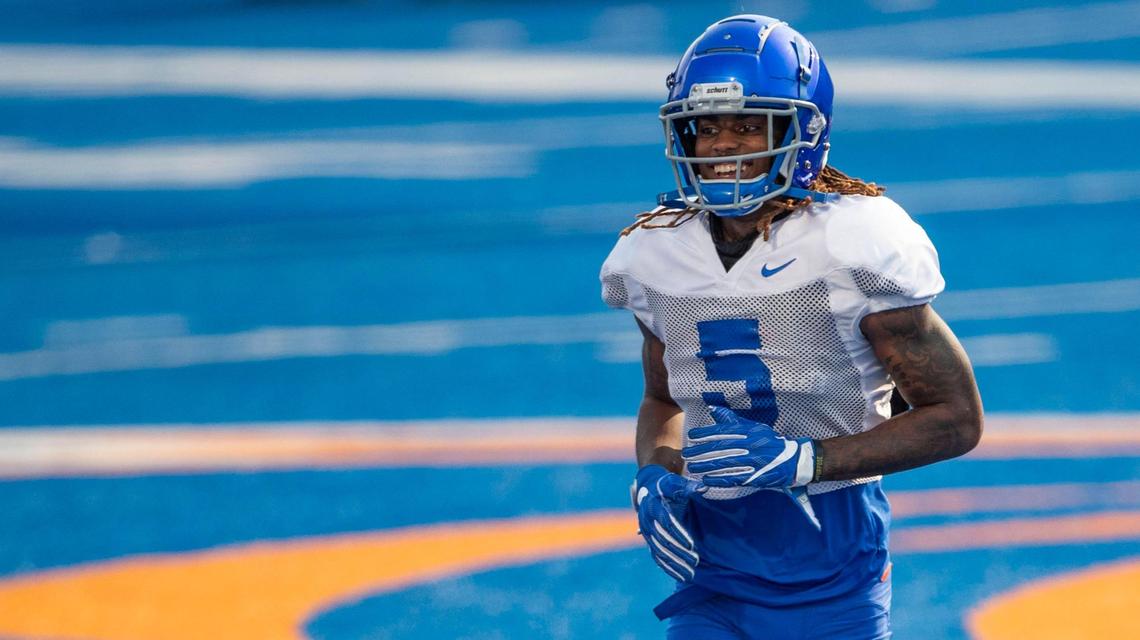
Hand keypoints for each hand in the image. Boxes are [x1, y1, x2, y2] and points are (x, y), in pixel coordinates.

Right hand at [633, 464, 704, 581]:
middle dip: (679, 552)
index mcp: (653, 506)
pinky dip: (668, 568)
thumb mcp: (675, 483)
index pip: (666, 522)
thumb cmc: (665, 485)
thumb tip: (703, 487)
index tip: (691, 544)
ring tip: (691, 574)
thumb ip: (689, 486)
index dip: (678, 533)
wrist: (648, 488)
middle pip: (663, 540)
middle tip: (695, 561)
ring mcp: (647, 533)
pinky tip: (681, 576)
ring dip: (675, 564)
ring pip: (660, 552)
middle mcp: (647, 521)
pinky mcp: (650, 541)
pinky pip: (657, 557)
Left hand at [683, 406, 821, 529]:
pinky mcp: (755, 476)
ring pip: (725, 463)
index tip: (691, 435)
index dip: (706, 433)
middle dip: (701, 451)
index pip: (723, 431)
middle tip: (686, 453)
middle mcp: (749, 445)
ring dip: (706, 465)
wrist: (793, 459)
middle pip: (721, 448)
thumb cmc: (770, 442)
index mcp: (748, 432)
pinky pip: (734, 478)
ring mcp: (753, 461)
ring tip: (692, 467)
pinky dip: (719, 479)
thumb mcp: (753, 427)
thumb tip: (713, 409)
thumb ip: (732, 420)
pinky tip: (706, 480)